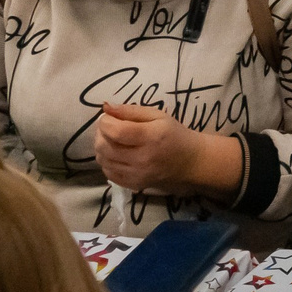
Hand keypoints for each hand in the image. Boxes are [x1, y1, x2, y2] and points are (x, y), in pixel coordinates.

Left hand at [94, 102, 234, 194]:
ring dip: (102, 148)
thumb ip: (130, 110)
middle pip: (104, 146)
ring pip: (103, 160)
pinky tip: (116, 155)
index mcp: (150, 137)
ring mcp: (137, 175)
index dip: (104, 122)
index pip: (115, 131)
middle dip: (101, 133)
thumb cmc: (174, 134)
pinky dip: (107, 162)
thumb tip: (106, 107)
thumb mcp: (157, 115)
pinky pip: (108, 174)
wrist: (190, 162)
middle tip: (110, 128)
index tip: (109, 117)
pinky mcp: (134, 185)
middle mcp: (142, 159)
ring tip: (113, 141)